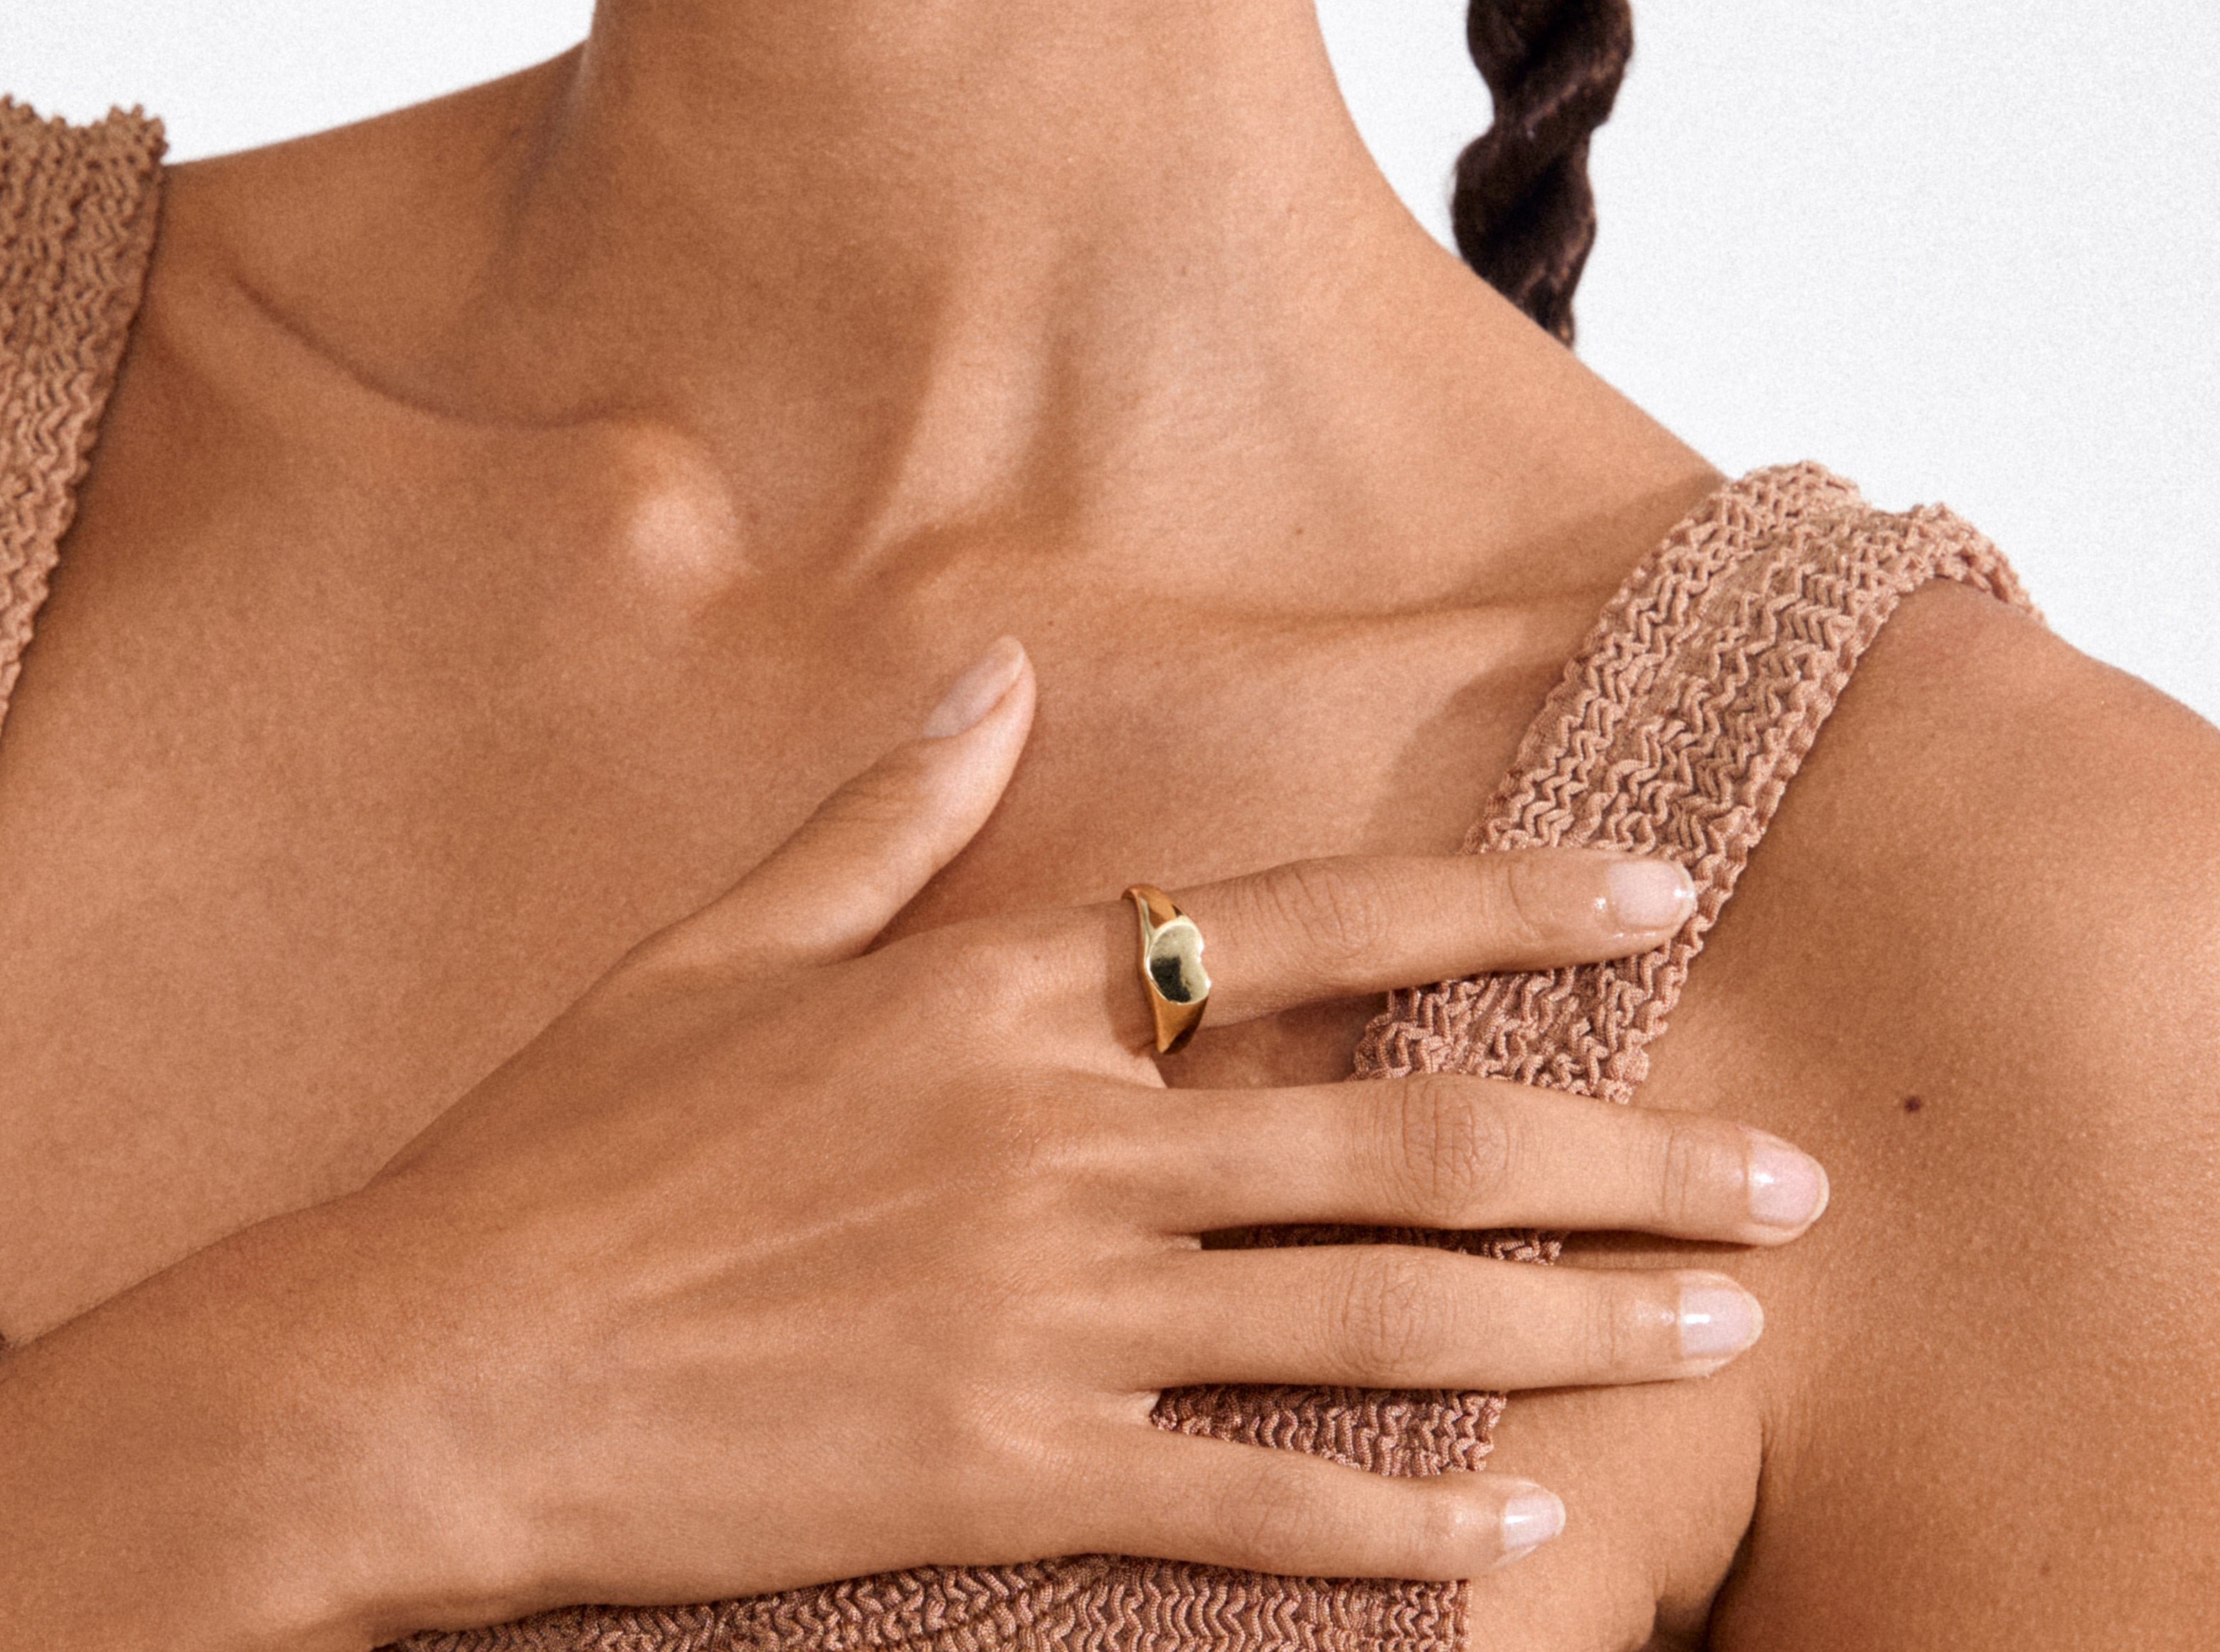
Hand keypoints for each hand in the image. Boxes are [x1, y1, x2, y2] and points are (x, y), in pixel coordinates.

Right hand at [341, 641, 1828, 1631]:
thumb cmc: (563, 1148)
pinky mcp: (1002, 1474)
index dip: (1506, 906)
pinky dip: (1408, 1527)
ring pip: (1375, 1315)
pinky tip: (1533, 1541)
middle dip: (1623, 1155)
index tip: (1662, 900)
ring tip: (1729, 1336)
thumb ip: (880, 818)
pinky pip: (1256, 1504)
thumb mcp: (716, 947)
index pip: (1313, 924)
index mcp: (1002, 991)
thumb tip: (996, 677)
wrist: (427, 1365)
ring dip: (1575, 1328)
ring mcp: (1043, 1315)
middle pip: (1405, 1136)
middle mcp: (1060, 1140)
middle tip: (1793, 1182)